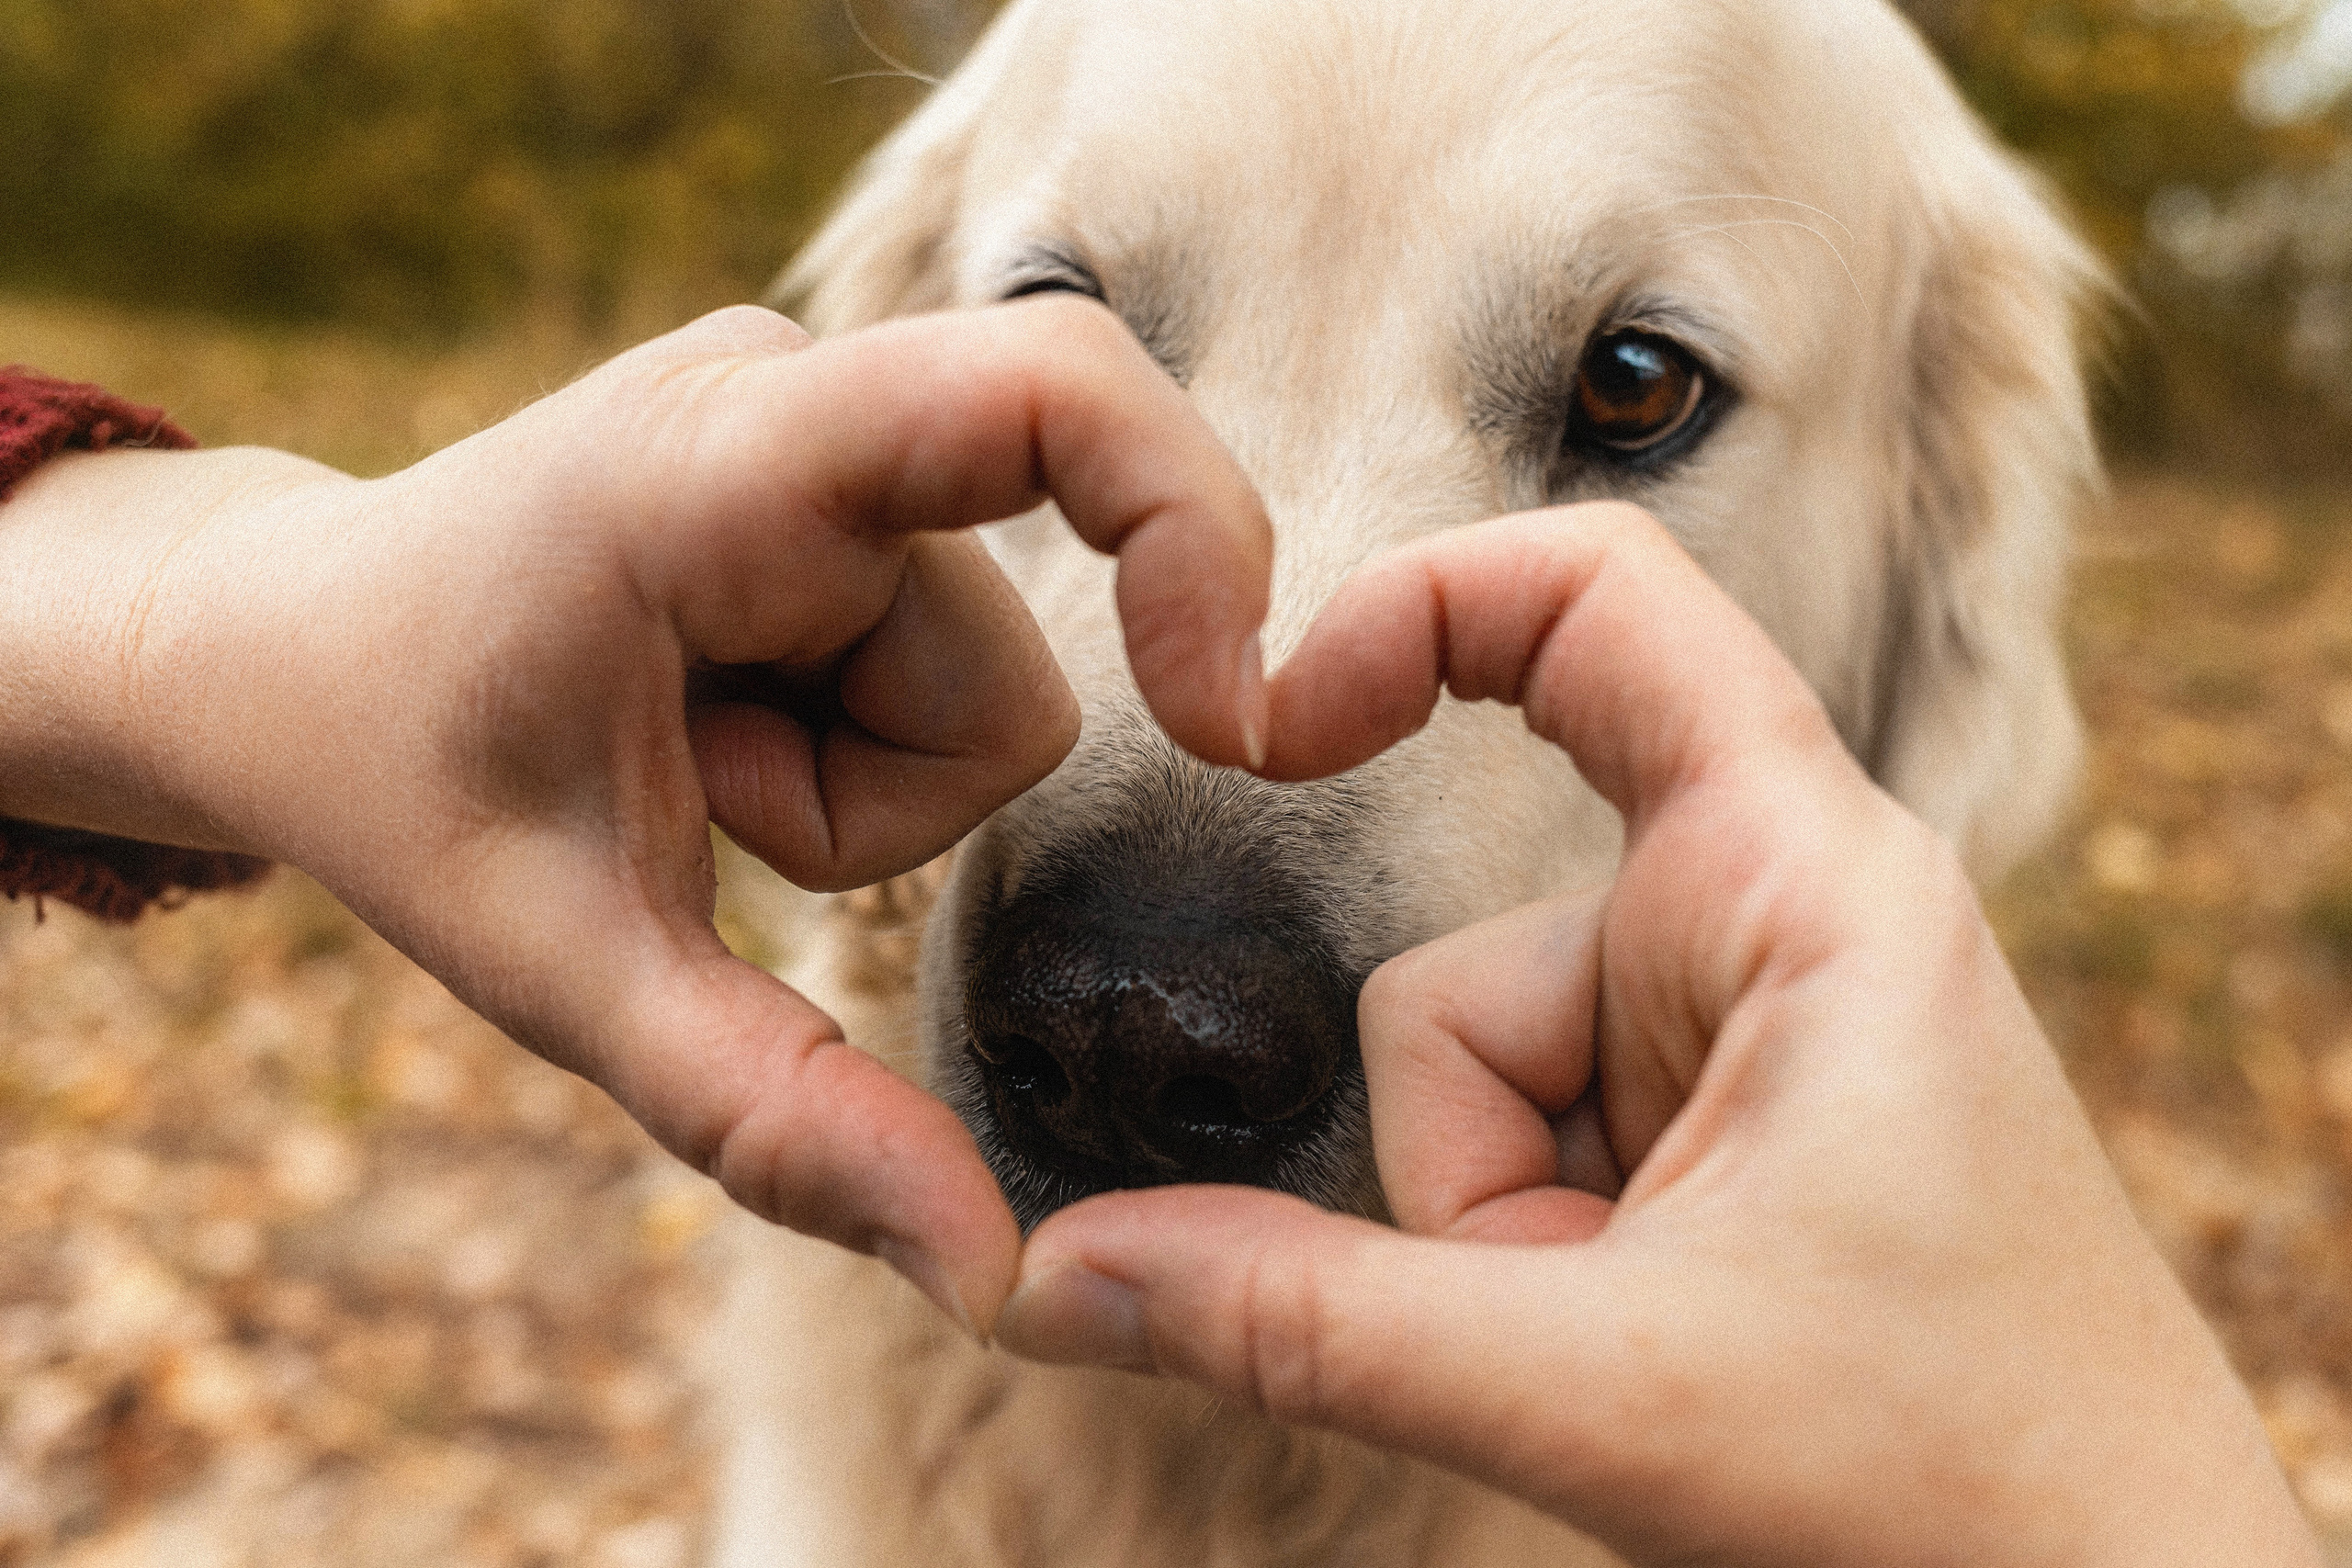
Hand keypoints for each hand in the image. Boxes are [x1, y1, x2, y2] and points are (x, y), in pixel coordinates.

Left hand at [0, 300, 1272, 1335]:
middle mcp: (795, 402)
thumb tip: (997, 1278)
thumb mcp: (562, 964)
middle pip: (1016, 676)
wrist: (274, 650)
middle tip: (683, 789)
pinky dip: (848, 744)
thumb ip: (775, 1114)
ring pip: (986, 695)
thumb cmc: (390, 776)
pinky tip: (709, 723)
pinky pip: (940, 664)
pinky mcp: (837, 471)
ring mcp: (821, 427)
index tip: (1221, 717)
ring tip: (683, 759)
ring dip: (855, 784)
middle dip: (884, 800)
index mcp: (721, 462)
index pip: (1051, 388)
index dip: (1197, 525)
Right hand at [996, 505, 2318, 1566]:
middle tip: (1584, 1296)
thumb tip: (1053, 1277)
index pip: (1601, 598)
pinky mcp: (1716, 1122)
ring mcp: (1736, 1029)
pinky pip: (1528, 1143)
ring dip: (1503, 1233)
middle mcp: (1769, 919)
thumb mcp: (1596, 1390)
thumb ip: (1301, 1323)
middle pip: (1466, 956)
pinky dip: (1537, 1254)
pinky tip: (1646, 1344)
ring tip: (1642, 1343)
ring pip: (1478, 1078)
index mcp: (1800, 882)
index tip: (1277, 720)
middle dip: (1462, 1156)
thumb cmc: (1957, 1483)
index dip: (1413, 602)